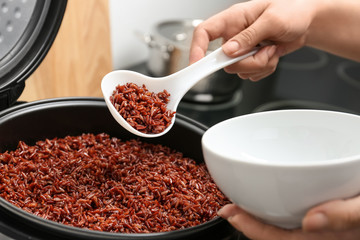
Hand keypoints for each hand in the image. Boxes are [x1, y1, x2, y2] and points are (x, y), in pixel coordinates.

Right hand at [190, 0, 316, 80]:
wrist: (307, 21)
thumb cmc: (292, 10)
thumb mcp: (272, 20)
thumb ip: (249, 36)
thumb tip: (228, 51)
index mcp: (233, 19)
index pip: (204, 32)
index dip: (196, 49)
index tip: (197, 65)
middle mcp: (234, 35)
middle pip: (224, 61)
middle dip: (247, 63)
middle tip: (264, 51)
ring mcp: (242, 49)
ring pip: (239, 70)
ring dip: (259, 65)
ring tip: (272, 48)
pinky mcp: (250, 59)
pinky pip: (250, 74)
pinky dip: (264, 69)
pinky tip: (272, 54)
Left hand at [218, 198, 359, 239]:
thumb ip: (348, 216)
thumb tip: (313, 221)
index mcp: (330, 235)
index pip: (283, 238)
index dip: (254, 229)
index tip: (230, 213)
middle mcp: (325, 229)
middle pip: (280, 230)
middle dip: (251, 220)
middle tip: (227, 205)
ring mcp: (326, 216)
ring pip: (288, 218)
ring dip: (263, 208)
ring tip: (242, 195)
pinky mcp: (329, 199)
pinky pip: (301, 201)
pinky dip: (281, 195)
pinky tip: (273, 185)